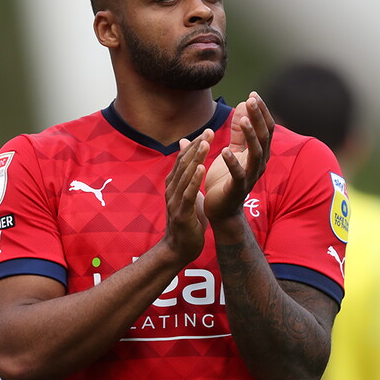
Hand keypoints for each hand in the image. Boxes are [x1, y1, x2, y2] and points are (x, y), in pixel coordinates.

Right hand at [162, 129, 212, 262]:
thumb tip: (191, 162)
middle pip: (183, 163)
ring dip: (195, 158)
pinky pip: (188, 193)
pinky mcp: (181, 213)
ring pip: (185, 175)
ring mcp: (175, 201)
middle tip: (208, 131)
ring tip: (206, 143)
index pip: (183, 160)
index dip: (194, 145)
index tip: (207, 131)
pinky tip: (201, 168)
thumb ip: (187, 177)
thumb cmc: (187, 221)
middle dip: (196, 146)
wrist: (179, 249)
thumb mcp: (187, 195)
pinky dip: (194, 180)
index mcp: (174, 184)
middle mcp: (172, 189)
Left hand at [204, 92, 273, 220]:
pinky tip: (225, 151)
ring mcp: (250, 177)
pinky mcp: (238, 188)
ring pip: (256, 153)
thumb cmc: (226, 179)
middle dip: (259, 117)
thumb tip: (243, 104)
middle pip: (264, 137)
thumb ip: (238, 131)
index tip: (253, 94)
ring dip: (251, 136)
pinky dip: (232, 162)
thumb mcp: (232, 150)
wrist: (220, 209)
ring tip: (245, 120)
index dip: (261, 111)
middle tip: (252, 100)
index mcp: (257, 154)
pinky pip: (239, 174)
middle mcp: (259, 164)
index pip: (265, 128)